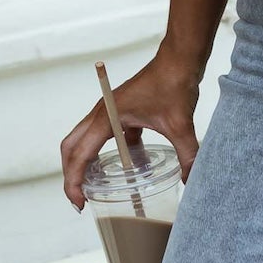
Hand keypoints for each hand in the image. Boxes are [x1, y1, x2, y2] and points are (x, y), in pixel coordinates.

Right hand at [61, 49, 202, 208]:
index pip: (80, 155)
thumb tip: (192, 182)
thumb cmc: (173, 84)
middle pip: (72, 147)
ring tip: (97, 188)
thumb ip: (187, 155)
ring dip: (86, 163)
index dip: (74, 182)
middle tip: (80, 199)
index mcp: (107, 117)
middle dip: (71, 174)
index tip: (79, 203)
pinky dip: (113, 153)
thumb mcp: (180, 125)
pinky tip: (131, 167)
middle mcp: (101, 114)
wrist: (179, 58)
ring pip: (86, 140)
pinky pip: (108, 136)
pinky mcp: (122, 111)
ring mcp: (110, 111)